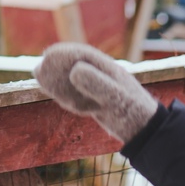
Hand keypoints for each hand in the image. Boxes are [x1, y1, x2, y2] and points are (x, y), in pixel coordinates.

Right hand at [34, 42, 158, 142]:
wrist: (147, 132)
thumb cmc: (134, 112)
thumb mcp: (115, 98)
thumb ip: (96, 84)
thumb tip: (74, 70)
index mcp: (109, 70)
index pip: (83, 56)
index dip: (64, 54)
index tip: (48, 55)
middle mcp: (104, 78)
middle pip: (77, 68)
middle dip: (58, 68)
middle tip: (38, 69)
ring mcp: (103, 91)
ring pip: (77, 84)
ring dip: (60, 82)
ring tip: (42, 79)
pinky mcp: (103, 104)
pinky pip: (82, 98)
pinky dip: (70, 98)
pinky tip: (61, 98)